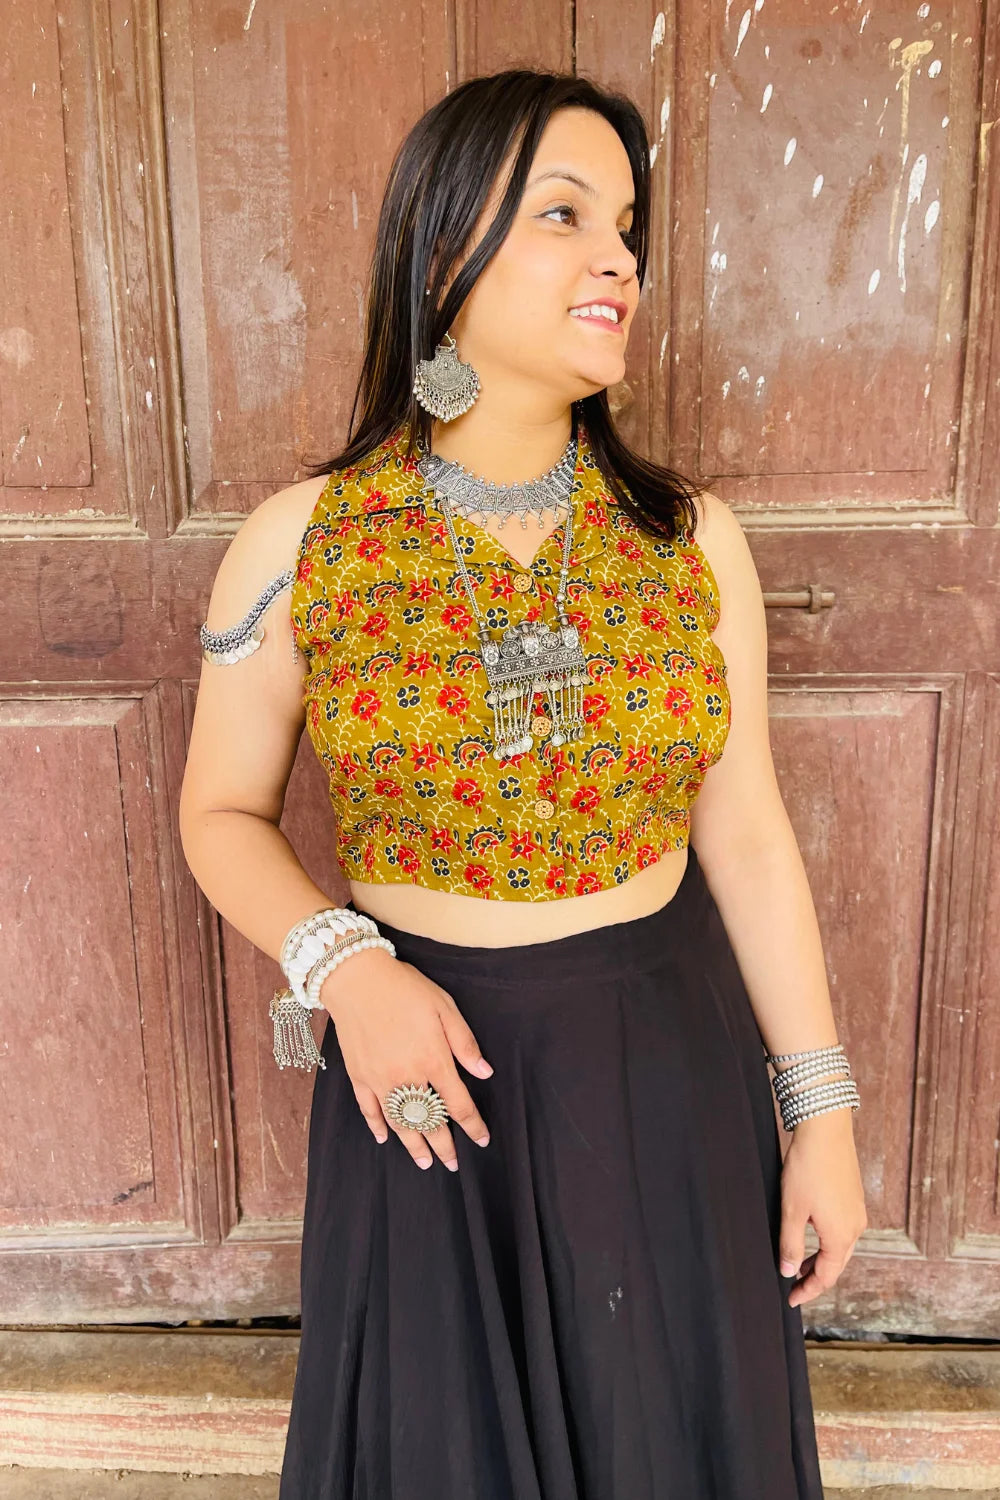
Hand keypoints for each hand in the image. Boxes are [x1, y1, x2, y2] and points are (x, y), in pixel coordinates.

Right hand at [319, 947, 494, 1171]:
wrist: (357, 978)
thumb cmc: (405, 989)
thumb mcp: (444, 1007)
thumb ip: (464, 1043)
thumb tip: (484, 1072)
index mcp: (433, 1060)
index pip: (458, 1105)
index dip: (473, 1126)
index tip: (483, 1140)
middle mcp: (407, 1077)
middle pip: (429, 1122)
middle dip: (443, 1145)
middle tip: (452, 1164)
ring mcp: (380, 1080)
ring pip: (399, 1123)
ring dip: (413, 1146)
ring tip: (425, 1163)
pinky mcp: (359, 1076)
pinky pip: (369, 1110)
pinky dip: (377, 1127)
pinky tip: (385, 1139)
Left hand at [777, 1108, 866, 1307]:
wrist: (826, 1130)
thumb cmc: (807, 1168)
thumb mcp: (792, 1210)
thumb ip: (791, 1244)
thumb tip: (789, 1271)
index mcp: (841, 1236)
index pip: (826, 1277)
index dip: (808, 1290)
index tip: (791, 1298)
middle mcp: (855, 1228)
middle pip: (836, 1265)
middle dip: (815, 1278)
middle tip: (794, 1285)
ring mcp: (857, 1212)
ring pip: (841, 1247)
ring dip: (821, 1259)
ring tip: (799, 1263)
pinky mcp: (854, 1198)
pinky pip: (844, 1230)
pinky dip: (828, 1241)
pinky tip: (812, 1234)